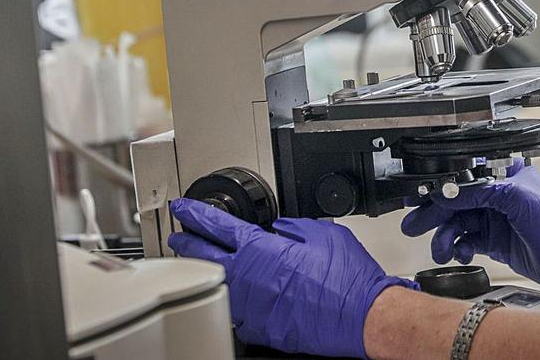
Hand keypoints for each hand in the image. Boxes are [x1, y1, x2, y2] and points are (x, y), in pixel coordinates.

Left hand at [168, 198, 416, 357]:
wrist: (360, 316)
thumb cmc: (347, 278)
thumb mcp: (322, 234)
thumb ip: (294, 227)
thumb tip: (281, 228)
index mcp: (261, 249)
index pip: (216, 226)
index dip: (195, 214)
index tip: (183, 209)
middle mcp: (248, 278)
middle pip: (203, 256)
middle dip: (187, 243)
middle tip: (178, 236)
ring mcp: (250, 307)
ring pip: (216, 285)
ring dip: (206, 273)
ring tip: (200, 266)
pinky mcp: (260, 329)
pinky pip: (236, 313)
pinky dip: (231, 301)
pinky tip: (232, 297)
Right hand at [400, 162, 539, 294]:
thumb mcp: (518, 201)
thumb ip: (480, 192)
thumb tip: (449, 192)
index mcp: (506, 175)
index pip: (464, 177)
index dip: (441, 187)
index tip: (421, 197)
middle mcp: (499, 195)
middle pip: (456, 201)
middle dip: (434, 214)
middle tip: (414, 225)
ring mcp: (496, 219)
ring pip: (458, 223)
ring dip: (444, 236)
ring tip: (440, 250)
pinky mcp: (496, 241)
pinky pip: (466, 241)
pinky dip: (458, 247)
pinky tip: (458, 253)